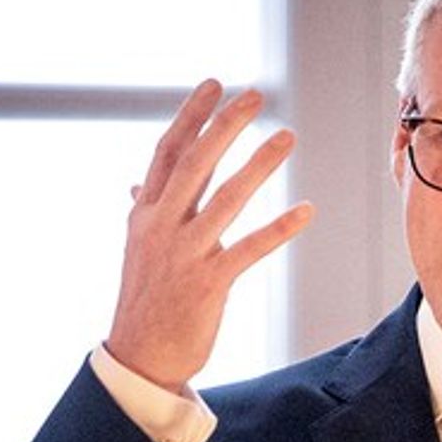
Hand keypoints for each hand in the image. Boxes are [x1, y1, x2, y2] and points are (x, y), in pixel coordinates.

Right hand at [104, 79, 314, 391]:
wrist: (140, 357)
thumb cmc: (146, 299)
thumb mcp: (139, 249)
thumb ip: (144, 210)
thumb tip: (135, 184)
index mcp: (145, 214)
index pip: (167, 153)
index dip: (190, 117)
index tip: (213, 84)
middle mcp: (161, 227)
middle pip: (195, 165)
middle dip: (224, 127)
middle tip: (255, 95)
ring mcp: (184, 255)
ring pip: (226, 200)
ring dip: (259, 166)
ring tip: (288, 137)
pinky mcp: (208, 285)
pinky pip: (249, 250)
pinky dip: (279, 228)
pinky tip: (307, 210)